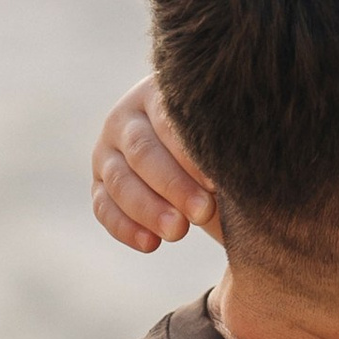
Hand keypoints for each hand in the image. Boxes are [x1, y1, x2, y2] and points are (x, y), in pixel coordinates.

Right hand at [91, 75, 215, 252]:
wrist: (205, 165)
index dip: (191, 154)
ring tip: (179, 232)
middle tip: (203, 212)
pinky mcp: (100, 184)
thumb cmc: (223, 147)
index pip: (169, 121)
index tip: (216, 182)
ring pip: (118, 180)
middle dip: (173, 185)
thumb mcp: (227, 140)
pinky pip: (104, 207)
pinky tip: (150, 244)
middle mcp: (126, 118)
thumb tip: (239, 163)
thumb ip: (228, 145)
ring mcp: (108, 151)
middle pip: (142, 152)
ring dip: (149, 209)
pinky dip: (124, 227)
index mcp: (158, 95)